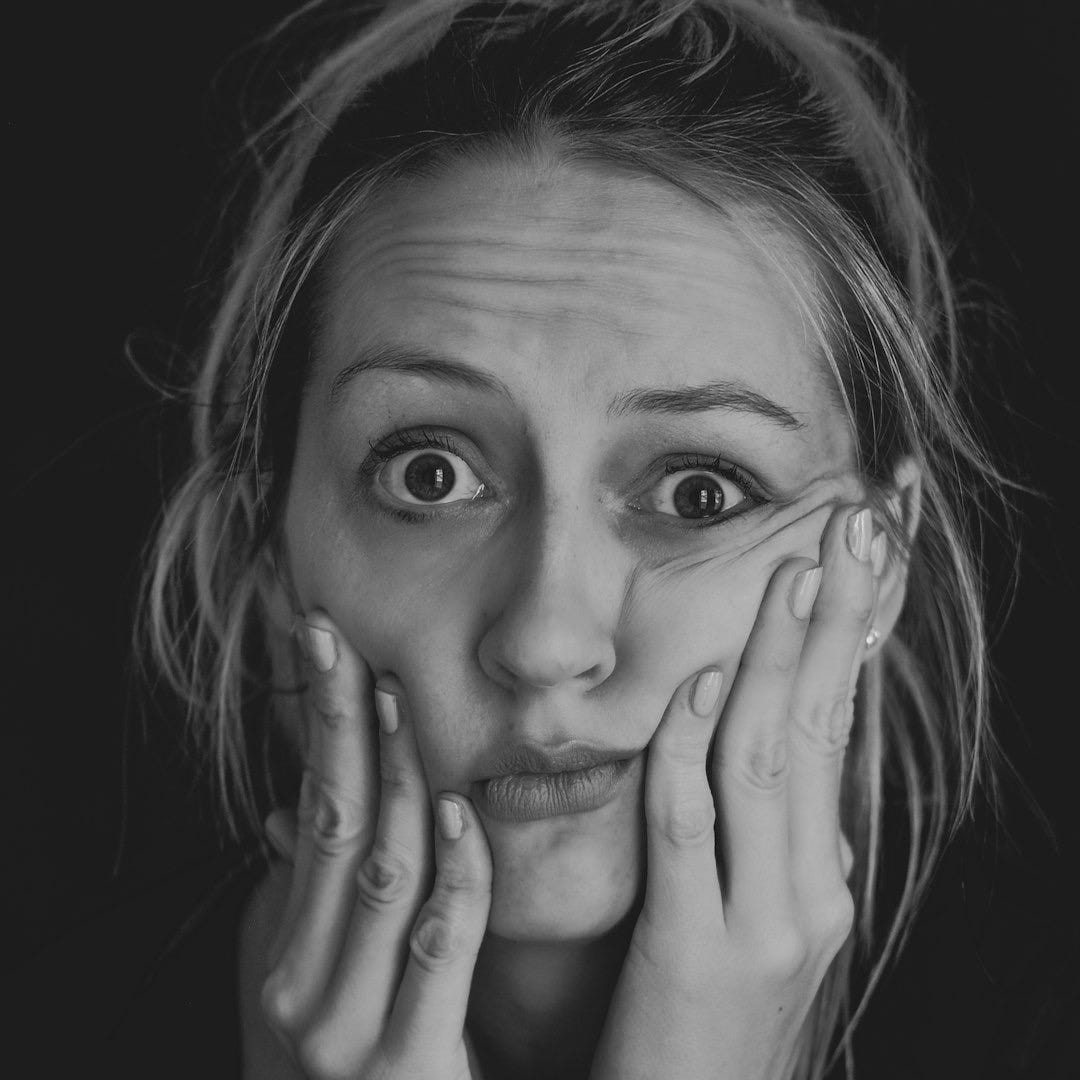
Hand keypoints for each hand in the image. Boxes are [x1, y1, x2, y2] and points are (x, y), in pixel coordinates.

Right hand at [251, 613, 492, 1079]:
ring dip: (393, 778)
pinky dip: (450, 874)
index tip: (322, 647)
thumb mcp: (321, 980)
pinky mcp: (406, 1068)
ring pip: (380, 872)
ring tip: (398, 698)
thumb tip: (290, 813)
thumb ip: (317, 901)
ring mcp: (346, 1025)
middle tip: (342, 643)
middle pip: (332, 826)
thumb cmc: (356, 1067)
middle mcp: (302, 980)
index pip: (308, 812)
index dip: (317, 728)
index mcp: (288, 946)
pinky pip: (438, 948)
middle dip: (339, 729)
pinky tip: (456, 812)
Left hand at [590, 504, 880, 1079]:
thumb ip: (783, 853)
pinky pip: (691, 828)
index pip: (837, 730)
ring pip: (769, 762)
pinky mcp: (698, 956)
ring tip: (792, 573)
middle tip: (852, 528)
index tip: (862, 557)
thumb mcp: (764, 929)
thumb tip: (809, 787)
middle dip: (834, 622)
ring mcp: (764, 922)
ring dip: (776, 660)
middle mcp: (810, 889)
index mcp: (821, 874)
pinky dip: (692, 749)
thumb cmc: (715, 1026)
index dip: (851, 639)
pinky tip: (696, 683)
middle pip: (819, 727)